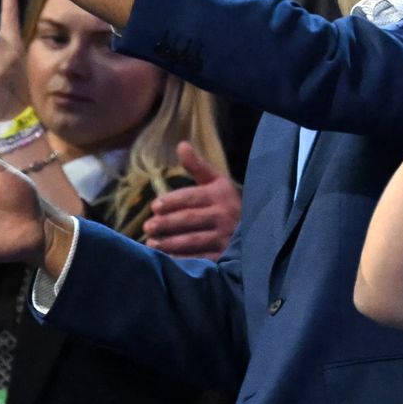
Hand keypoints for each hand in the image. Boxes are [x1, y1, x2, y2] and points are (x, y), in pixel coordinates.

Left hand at [142, 141, 241, 258]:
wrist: (255, 229)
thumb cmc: (227, 203)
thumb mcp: (216, 182)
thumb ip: (197, 166)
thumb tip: (181, 145)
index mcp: (220, 195)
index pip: (192, 197)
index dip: (171, 202)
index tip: (154, 207)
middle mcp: (224, 215)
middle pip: (189, 219)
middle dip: (166, 223)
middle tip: (147, 226)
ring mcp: (224, 237)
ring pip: (193, 240)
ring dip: (170, 242)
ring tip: (151, 243)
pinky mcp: (223, 255)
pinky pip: (199, 258)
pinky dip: (181, 258)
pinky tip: (166, 257)